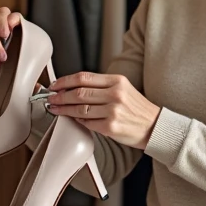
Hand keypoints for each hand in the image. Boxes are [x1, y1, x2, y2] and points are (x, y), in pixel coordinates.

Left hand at [45, 72, 161, 149]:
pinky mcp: (111, 127)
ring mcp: (113, 111)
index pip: (84, 77)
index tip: (55, 85)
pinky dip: (77, 120)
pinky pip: (87, 122)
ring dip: (64, 109)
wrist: (155, 127)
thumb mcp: (124, 89)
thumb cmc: (138, 109)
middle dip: (60, 95)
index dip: (65, 81)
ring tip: (56, 108)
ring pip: (80, 108)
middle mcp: (115, 94)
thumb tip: (75, 88)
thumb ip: (103, 86)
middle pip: (79, 92)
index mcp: (117, 81)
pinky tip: (72, 119)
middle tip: (51, 98)